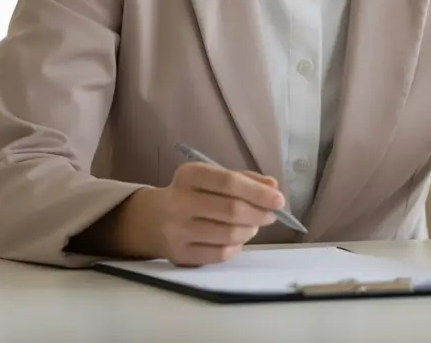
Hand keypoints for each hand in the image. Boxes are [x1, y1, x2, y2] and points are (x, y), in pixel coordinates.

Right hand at [119, 162, 284, 266]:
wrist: (151, 220)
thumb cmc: (191, 194)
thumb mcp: (212, 178)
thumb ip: (244, 179)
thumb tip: (273, 187)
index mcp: (189, 175)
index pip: (229, 182)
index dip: (257, 192)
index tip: (279, 200)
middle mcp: (179, 202)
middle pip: (232, 210)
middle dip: (259, 214)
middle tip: (271, 215)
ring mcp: (177, 231)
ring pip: (229, 234)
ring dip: (250, 230)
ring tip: (253, 225)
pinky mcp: (180, 254)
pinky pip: (221, 254)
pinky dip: (237, 246)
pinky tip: (236, 239)